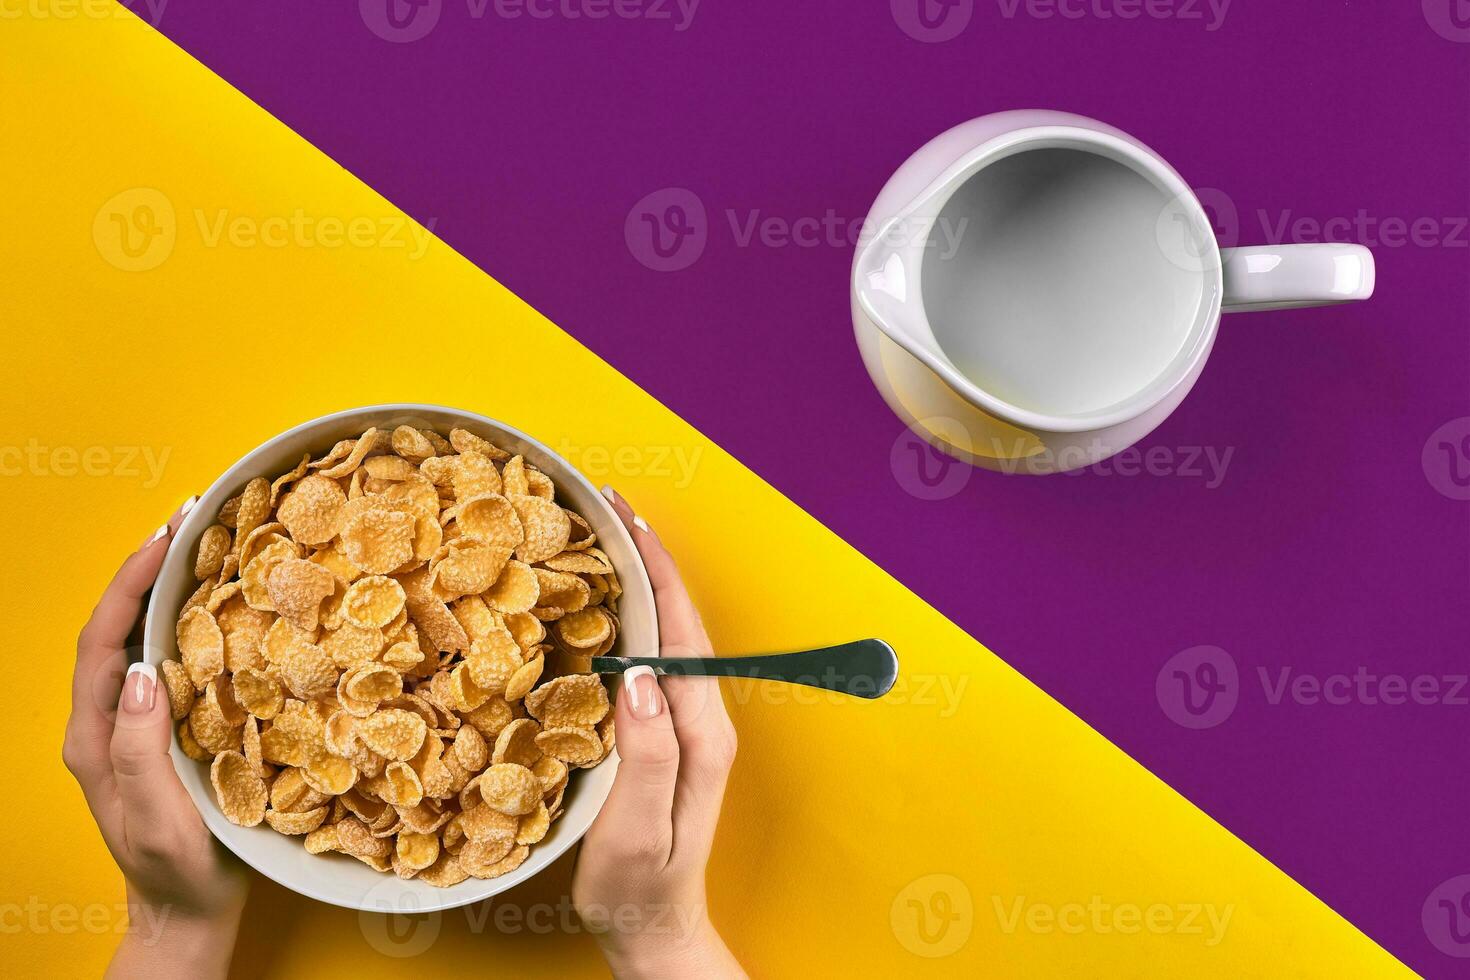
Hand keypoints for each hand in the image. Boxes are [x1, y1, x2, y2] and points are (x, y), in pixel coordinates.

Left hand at [64, 499, 247, 979]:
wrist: (187, 914)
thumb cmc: (175, 873)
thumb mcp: (155, 817)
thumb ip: (138, 748)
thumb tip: (141, 671)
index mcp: (93, 736)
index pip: (101, 640)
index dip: (129, 582)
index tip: (166, 535)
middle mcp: (106, 722)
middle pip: (117, 627)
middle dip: (147, 568)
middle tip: (191, 520)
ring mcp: (133, 726)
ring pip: (141, 640)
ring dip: (168, 589)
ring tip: (207, 547)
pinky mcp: (164, 732)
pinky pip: (171, 662)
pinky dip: (191, 623)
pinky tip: (224, 607)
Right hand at [573, 488, 744, 979]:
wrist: (654, 931)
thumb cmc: (640, 890)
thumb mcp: (638, 831)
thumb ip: (647, 754)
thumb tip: (638, 675)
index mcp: (702, 732)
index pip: (682, 632)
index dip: (658, 571)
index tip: (630, 520)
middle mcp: (702, 719)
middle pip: (680, 621)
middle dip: (652, 558)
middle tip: (612, 504)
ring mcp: (686, 726)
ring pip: (668, 635)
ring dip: (643, 581)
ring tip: (609, 535)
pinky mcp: (666, 735)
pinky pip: (651, 659)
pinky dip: (632, 618)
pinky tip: (604, 605)